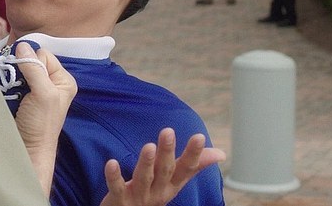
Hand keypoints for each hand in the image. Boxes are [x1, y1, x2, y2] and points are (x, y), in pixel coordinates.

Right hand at [13, 42, 76, 195]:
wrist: (26, 150)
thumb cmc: (40, 125)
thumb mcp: (43, 94)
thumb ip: (34, 69)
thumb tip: (22, 46)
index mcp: (63, 80)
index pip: (44, 55)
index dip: (32, 61)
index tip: (24, 74)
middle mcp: (50, 82)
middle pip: (30, 61)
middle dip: (19, 67)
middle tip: (13, 79)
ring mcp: (34, 89)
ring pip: (18, 70)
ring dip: (10, 75)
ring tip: (8, 87)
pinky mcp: (20, 97)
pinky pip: (11, 80)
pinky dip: (5, 83)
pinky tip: (3, 89)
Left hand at [99, 128, 225, 205]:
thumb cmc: (153, 194)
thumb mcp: (174, 181)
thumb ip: (194, 165)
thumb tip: (221, 153)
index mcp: (172, 185)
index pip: (186, 168)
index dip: (194, 154)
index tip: (199, 136)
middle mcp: (158, 191)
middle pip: (164, 170)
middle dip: (167, 152)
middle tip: (168, 131)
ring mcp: (139, 197)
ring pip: (143, 178)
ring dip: (146, 163)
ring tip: (148, 146)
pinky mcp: (119, 200)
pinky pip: (116, 188)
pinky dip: (114, 176)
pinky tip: (111, 163)